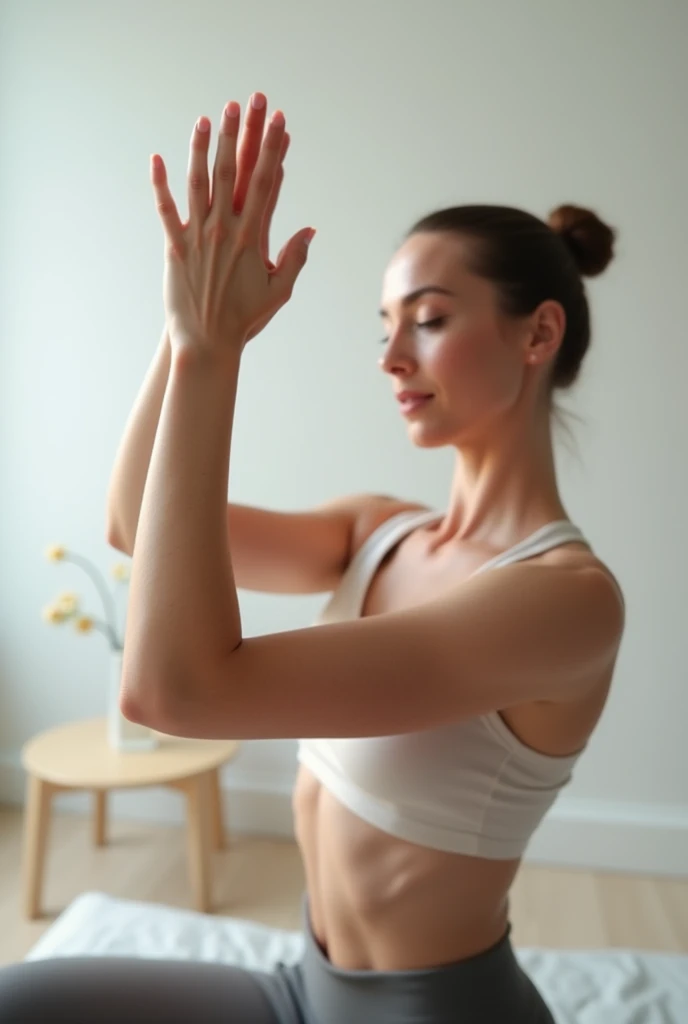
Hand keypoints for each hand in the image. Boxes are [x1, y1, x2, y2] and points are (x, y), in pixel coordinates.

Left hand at [151, 95, 313, 357]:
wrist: (207, 343)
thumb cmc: (244, 320)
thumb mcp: (278, 292)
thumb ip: (294, 259)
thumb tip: (310, 232)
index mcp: (252, 239)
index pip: (267, 184)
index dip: (274, 149)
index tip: (280, 122)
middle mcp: (224, 231)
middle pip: (233, 173)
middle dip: (239, 135)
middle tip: (244, 103)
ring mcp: (197, 237)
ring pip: (198, 183)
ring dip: (202, 149)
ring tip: (205, 119)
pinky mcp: (174, 248)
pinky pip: (166, 210)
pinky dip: (160, 185)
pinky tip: (157, 159)